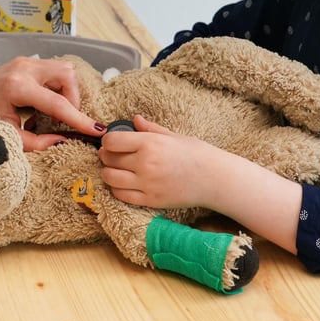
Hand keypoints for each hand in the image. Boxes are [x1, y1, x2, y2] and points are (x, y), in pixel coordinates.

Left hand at [0, 56, 103, 149]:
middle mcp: (24, 68)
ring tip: (49, 115)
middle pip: (67, 75)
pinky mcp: (26, 62)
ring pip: (63, 70)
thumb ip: (37, 142)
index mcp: (17, 87)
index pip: (58, 104)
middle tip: (61, 122)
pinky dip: (55, 89)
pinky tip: (41, 108)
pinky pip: (53, 71)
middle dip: (72, 100)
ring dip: (65, 93)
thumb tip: (64, 142)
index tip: (96, 130)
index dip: (79, 119)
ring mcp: (26, 62)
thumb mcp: (6, 134)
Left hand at [98, 114, 216, 208]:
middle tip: (111, 155)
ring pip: (110, 179)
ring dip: (108, 173)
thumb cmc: (196, 154)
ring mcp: (146, 184)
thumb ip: (150, 129)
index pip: (112, 141)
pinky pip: (121, 196)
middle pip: (109, 159)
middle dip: (106, 156)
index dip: (108, 141)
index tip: (112, 142)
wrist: (214, 179)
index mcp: (150, 143)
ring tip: (115, 170)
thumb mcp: (173, 136)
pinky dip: (117, 189)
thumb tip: (134, 120)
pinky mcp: (150, 200)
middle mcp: (145, 164)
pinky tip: (123, 183)